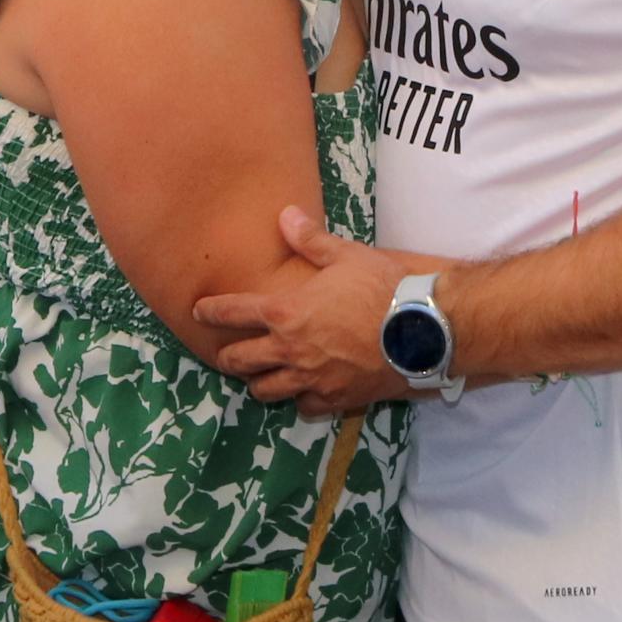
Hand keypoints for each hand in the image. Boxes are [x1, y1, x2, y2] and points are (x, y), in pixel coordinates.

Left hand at [197, 208, 426, 414]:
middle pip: (240, 361)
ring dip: (259, 382)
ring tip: (261, 377)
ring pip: (265, 390)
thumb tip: (285, 214)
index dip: (212, 312)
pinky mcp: (334, 399)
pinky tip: (304, 392)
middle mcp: (290, 350)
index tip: (199, 312)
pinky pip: (304, 407)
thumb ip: (310, 240)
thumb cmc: (382, 289)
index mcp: (285, 312)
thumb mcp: (346, 256)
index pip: (233, 313)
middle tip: (228, 354)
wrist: (421, 331)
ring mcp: (310, 379)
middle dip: (228, 357)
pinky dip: (300, 400)